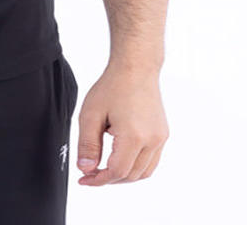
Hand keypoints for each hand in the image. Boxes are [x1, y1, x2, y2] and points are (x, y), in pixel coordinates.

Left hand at [75, 61, 168, 185]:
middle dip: (109, 179)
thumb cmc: (113, 85)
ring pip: (143, 172)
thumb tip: (86, 169)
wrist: (135, 67)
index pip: (116, 172)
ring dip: (123, 175)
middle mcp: (152, 140)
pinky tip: (120, 158)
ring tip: (104, 168)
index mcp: (134, 136)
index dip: (98, 180)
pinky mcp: (162, 134)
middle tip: (90, 173)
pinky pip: (151, 161)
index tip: (83, 179)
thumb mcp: (91, 114)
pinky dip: (136, 167)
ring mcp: (160, 138)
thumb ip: (87, 144)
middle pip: (130, 175)